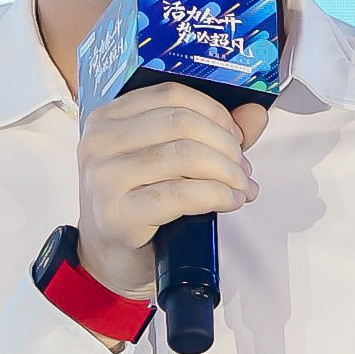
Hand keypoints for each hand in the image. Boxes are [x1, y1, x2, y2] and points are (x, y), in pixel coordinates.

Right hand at [77, 84, 269, 299]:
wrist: (108, 259)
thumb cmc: (137, 206)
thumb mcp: (167, 161)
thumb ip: (211, 132)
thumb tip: (254, 113)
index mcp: (108, 118)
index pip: (171, 94)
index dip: (214, 112)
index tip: (236, 136)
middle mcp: (100, 142)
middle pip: (182, 123)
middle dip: (226, 145)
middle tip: (242, 168)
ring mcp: (105, 178)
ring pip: (185, 155)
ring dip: (227, 172)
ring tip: (240, 187)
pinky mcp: (118, 214)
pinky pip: (182, 194)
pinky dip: (216, 195)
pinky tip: (229, 201)